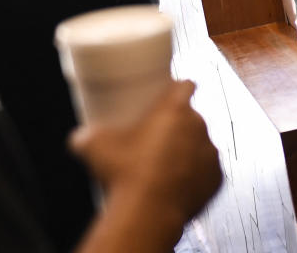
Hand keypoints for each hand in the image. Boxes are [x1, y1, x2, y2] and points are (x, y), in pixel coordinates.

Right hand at [70, 81, 222, 224]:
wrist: (147, 212)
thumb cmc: (125, 174)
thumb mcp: (95, 146)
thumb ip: (87, 135)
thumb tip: (79, 138)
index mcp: (174, 108)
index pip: (185, 85)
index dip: (179, 88)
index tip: (171, 93)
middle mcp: (198, 125)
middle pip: (192, 118)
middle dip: (179, 126)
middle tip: (157, 140)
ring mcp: (211, 152)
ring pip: (202, 145)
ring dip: (189, 152)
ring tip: (166, 167)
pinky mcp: (217, 178)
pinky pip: (209, 172)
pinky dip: (197, 177)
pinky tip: (177, 184)